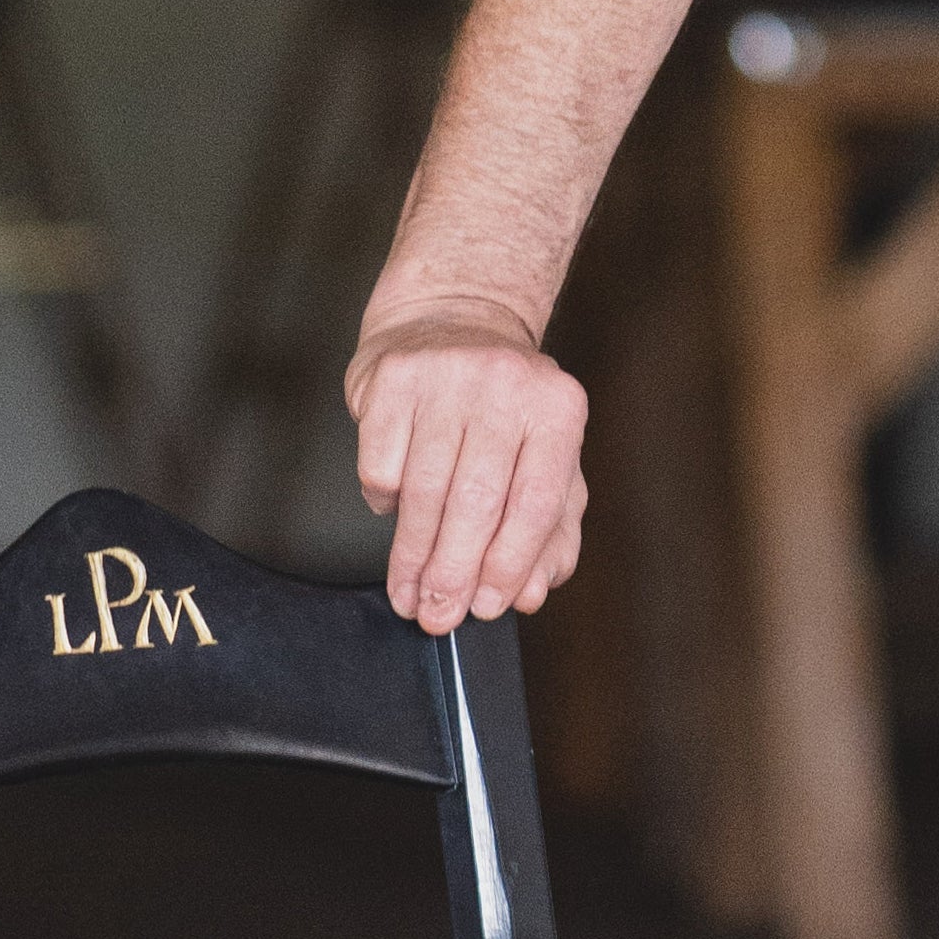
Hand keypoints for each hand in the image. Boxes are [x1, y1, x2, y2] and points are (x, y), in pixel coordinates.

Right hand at [350, 317, 588, 631]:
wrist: (451, 321)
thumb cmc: (504, 408)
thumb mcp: (545, 459)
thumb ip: (550, 531)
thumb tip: (531, 594)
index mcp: (558, 408)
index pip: (535, 503)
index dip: (510, 564)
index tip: (487, 607)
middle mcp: (506, 384)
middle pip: (476, 502)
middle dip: (453, 572)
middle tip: (437, 616)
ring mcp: (447, 375)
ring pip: (424, 491)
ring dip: (412, 557)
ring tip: (409, 595)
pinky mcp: (393, 377)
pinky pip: (380, 465)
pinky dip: (384, 503)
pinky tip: (395, 511)